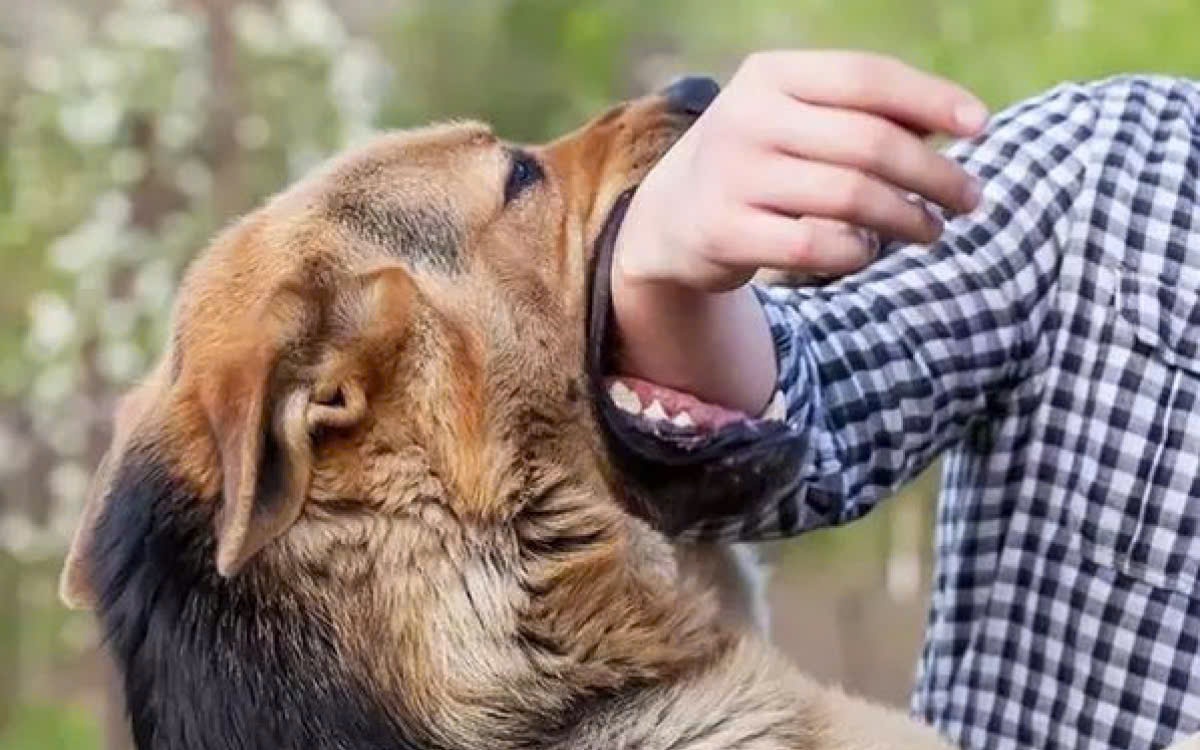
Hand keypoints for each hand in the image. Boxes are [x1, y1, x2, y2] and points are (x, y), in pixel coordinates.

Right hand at [610, 52, 988, 414]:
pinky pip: (818, 247)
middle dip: (934, 174)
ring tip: (932, 230)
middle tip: (970, 199)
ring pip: (851, 197)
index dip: (932, 100)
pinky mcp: (724, 232)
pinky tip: (869, 252)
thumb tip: (961, 123)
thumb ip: (866, 114)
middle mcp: (746, 118)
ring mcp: (731, 176)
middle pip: (869, 143)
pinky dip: (858, 253)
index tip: (982, 128)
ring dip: (908, 218)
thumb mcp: (798, 119)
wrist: (670, 217)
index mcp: (770, 76)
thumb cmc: (761, 160)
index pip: (866, 77)